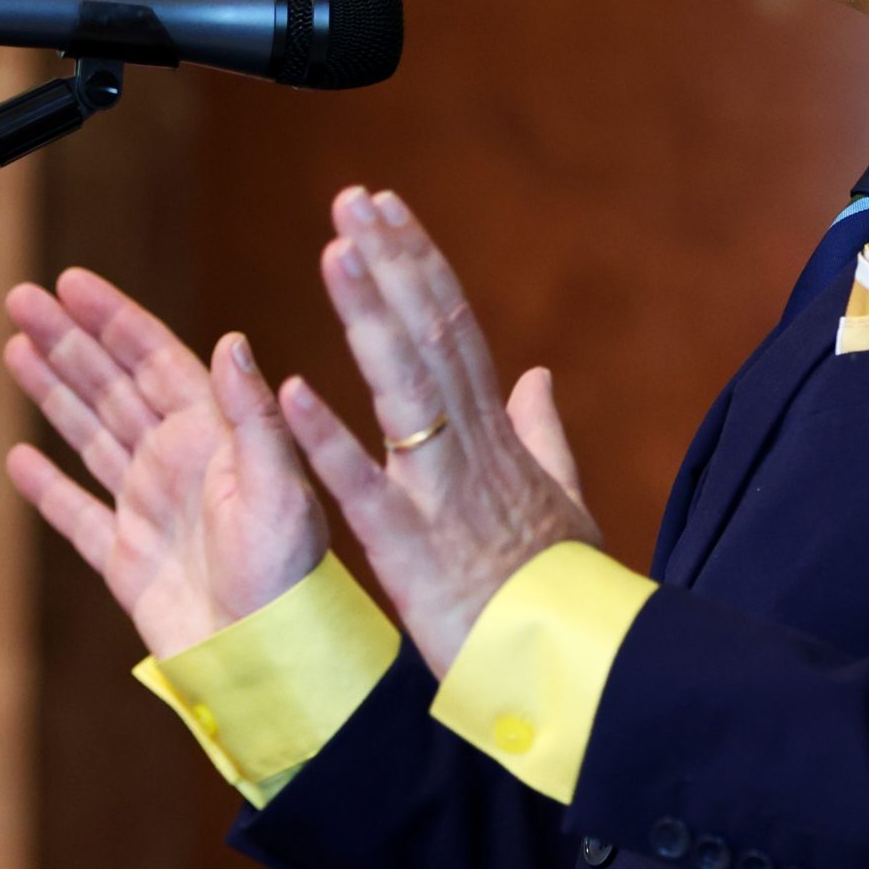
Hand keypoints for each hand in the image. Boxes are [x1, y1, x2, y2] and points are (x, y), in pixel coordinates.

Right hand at [1, 267, 326, 660]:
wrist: (270, 660)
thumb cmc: (290, 575)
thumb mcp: (279, 484)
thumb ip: (251, 414)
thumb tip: (231, 341)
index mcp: (214, 435)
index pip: (154, 359)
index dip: (112, 319)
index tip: (71, 283)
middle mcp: (179, 462)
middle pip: (112, 385)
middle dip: (68, 340)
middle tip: (22, 298)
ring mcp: (150, 508)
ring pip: (90, 434)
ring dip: (53, 391)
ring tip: (16, 348)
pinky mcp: (128, 559)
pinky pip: (78, 513)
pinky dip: (48, 486)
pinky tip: (21, 457)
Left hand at [278, 187, 599, 674]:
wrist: (578, 669)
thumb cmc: (565, 594)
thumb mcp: (562, 501)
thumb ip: (543, 434)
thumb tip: (537, 376)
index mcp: (499, 437)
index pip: (455, 329)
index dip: (420, 264)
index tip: (388, 209)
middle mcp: (472, 450)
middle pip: (431, 338)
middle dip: (393, 263)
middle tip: (352, 199)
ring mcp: (442, 496)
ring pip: (404, 390)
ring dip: (368, 319)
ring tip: (335, 254)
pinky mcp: (412, 551)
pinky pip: (362, 488)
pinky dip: (327, 440)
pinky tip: (289, 392)